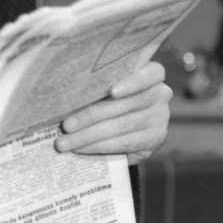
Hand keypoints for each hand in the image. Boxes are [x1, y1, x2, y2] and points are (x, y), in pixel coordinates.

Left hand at [55, 60, 171, 163]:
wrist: (120, 128)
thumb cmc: (104, 98)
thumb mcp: (102, 87)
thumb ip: (94, 85)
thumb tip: (61, 91)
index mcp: (150, 74)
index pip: (151, 73)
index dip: (132, 82)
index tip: (111, 91)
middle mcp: (160, 93)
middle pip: (125, 104)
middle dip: (90, 116)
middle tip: (65, 126)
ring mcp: (161, 117)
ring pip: (121, 126)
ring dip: (88, 136)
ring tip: (64, 142)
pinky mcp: (156, 139)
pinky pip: (124, 143)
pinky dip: (98, 147)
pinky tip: (80, 149)